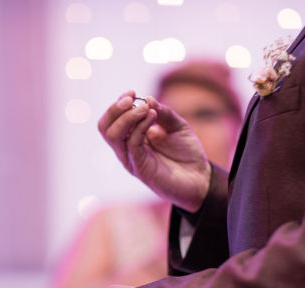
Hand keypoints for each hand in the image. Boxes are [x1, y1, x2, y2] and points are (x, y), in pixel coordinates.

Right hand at [98, 91, 211, 212]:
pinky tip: (153, 116)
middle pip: (105, 127)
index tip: (132, 93)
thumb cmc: (186, 153)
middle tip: (133, 98)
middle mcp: (127, 149)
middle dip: (115, 109)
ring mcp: (131, 160)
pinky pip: (132, 144)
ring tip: (146, 108)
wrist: (200, 178)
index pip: (111, 120)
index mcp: (131, 138)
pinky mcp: (140, 168)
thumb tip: (146, 99)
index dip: (117, 104)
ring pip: (113, 135)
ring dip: (127, 116)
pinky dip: (140, 126)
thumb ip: (162, 113)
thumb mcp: (176, 125)